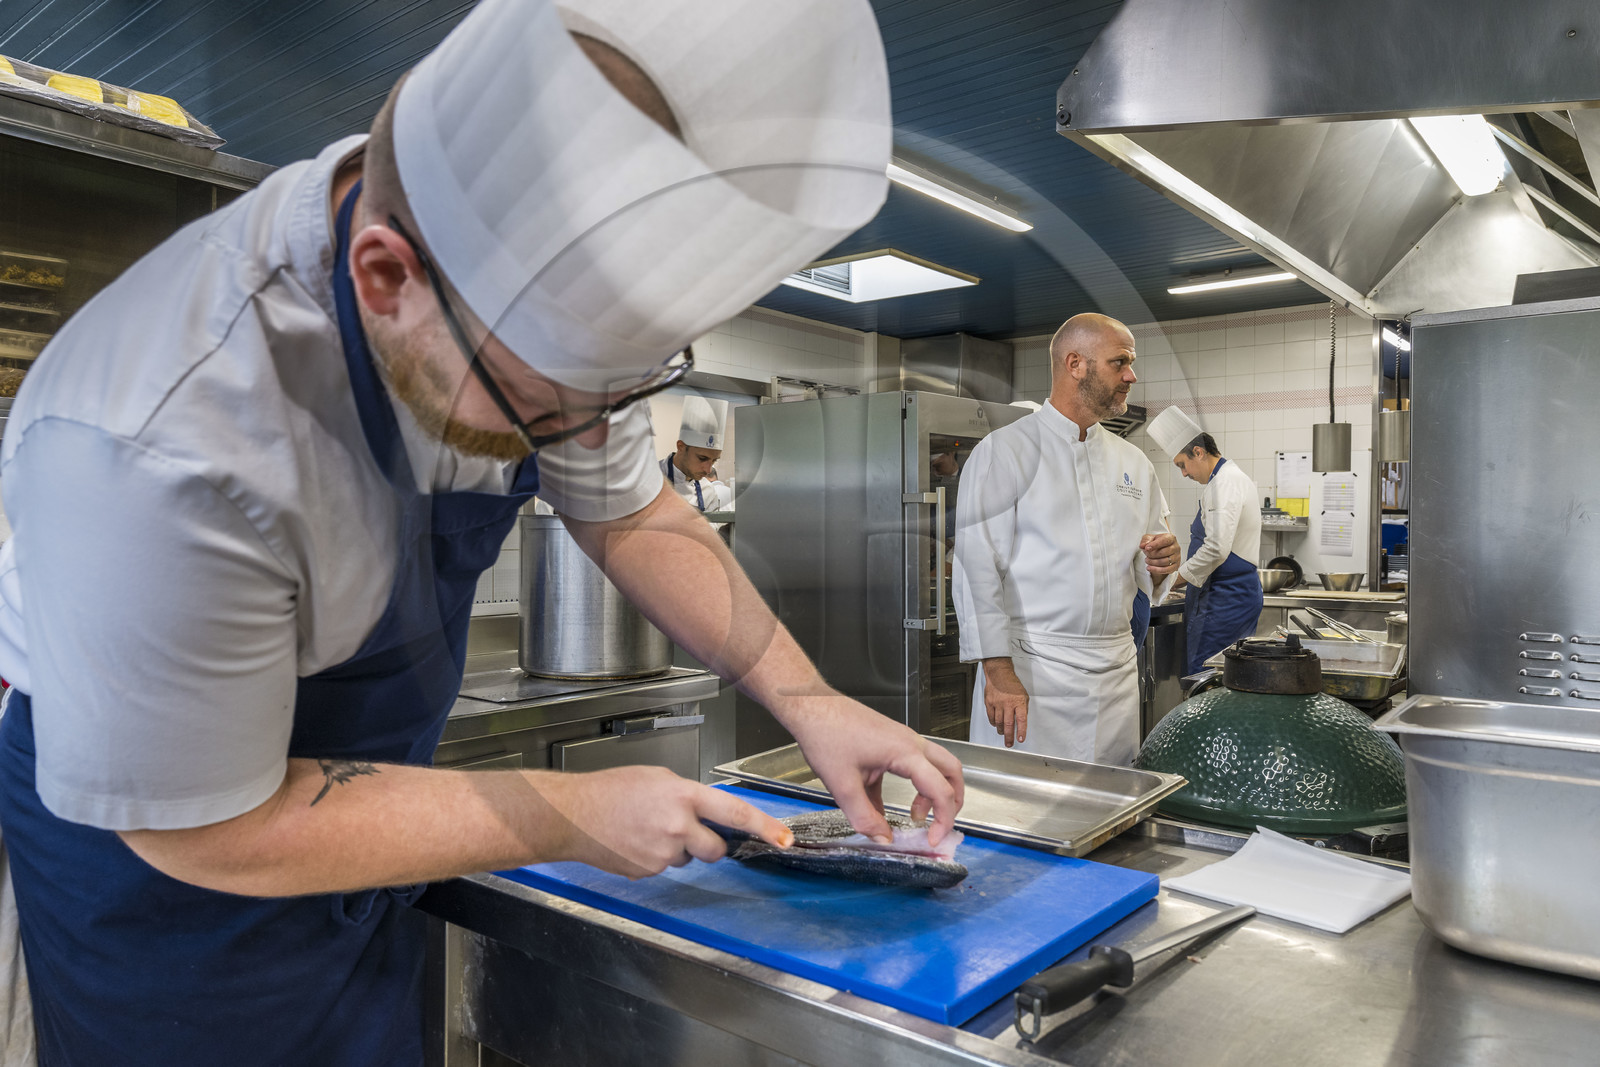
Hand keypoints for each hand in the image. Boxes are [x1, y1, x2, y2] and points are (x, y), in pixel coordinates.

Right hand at [541, 766, 792, 878]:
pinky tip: (636, 842)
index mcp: (683, 796)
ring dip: (678, 848)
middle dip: (710, 844)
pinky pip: (665, 868)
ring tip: (648, 830)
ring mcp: (663, 853)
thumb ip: (688, 796)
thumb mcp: (658, 779)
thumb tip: (708, 812)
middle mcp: (678, 827)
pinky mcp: (648, 871)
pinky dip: (656, 857)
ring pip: (688, 859)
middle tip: (685, 829)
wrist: (573, 815)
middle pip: (716, 849)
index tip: (784, 838)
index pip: (735, 813)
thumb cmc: (611, 790)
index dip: (764, 826)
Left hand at [781, 692, 964, 845]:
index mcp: (906, 753)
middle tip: (939, 825)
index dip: (943, 820)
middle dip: (952, 801)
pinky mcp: (890, 740)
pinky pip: (912, 765)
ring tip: (914, 815)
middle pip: (952, 771)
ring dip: (933, 792)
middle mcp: (910, 743)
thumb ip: (865, 817)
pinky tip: (883, 805)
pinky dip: (910, 786)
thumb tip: (883, 839)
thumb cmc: (825, 734)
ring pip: (935, 766)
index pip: (941, 790)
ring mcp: (902, 740)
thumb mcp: (843, 785)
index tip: (932, 839)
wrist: (809, 706)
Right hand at [981, 657, 1028, 747]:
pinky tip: (995, 725)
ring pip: (998, 722)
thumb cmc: (1012, 684)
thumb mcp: (1024, 695)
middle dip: (1009, 736)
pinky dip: (993, 723)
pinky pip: (991, 717)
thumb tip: (1021, 721)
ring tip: (1003, 733)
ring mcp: (997, 703)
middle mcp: (1008, 703)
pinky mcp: (989, 702)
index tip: (1021, 739)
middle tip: (1009, 744)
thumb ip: (1023, 708)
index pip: (1021, 720)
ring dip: (1001, 730)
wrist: (999, 674)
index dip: (1021, 731)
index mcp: (1019, 702)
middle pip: (1008, 724)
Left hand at [1140, 532, 1180, 575]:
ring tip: (1147, 560)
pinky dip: (1157, 570)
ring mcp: (1177, 557)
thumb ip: (1146, 540)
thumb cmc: (1156, 543)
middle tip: (1146, 554)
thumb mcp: (1149, 538)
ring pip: (1165, 562)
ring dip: (1153, 562)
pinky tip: (1150, 568)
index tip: (1146, 548)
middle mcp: (1176, 547)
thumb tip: (1143, 545)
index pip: (1165, 541)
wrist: (1161, 551)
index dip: (1155, 545)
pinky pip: (1167, 570)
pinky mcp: (1176, 565)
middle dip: (1152, 554)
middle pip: (1164, 552)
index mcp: (1171, 538)